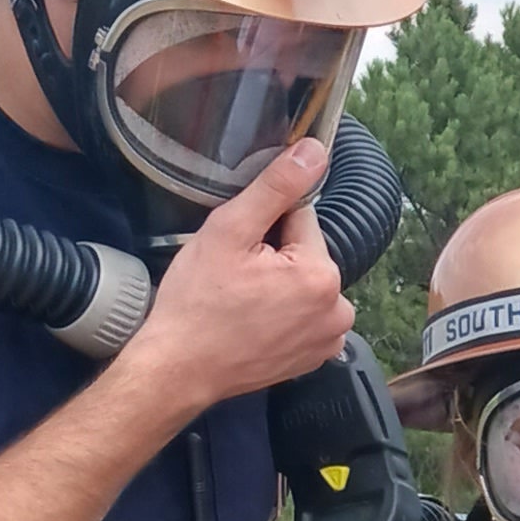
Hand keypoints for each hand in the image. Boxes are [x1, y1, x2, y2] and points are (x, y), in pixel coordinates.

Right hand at [124, 138, 351, 412]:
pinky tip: (253, 321)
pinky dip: (284, 313)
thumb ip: (276, 187)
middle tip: (234, 276)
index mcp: (321, 273)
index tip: (239, 247)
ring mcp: (330, 338)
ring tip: (241, 300)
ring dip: (279, 284)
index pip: (301, 218)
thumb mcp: (230, 230)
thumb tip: (315, 151)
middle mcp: (339, 308)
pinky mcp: (317, 358)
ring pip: (305, 283)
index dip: (264, 224)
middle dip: (273, 255)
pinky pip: (305, 315)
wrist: (180, 369)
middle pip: (305, 252)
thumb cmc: (197, 301)